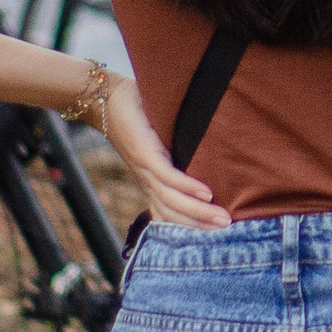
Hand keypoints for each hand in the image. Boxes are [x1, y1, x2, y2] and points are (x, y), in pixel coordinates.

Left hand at [97, 75, 232, 229]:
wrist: (103, 99)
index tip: (216, 232)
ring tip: (223, 219)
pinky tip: (206, 194)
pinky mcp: (145, 155)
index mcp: (149, 180)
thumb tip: (206, 148)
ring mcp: (144, 169)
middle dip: (201, 225)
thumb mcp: (157, 139)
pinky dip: (187, 188)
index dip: (189, 225)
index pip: (168, 212)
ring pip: (172, 201)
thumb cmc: (134, 116)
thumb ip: (175, 147)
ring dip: (199, 213)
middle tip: (228, 229)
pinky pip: (167, 177)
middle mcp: (147, 181)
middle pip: (173, 214)